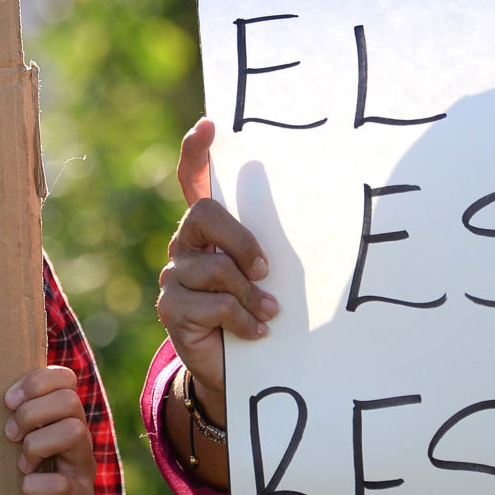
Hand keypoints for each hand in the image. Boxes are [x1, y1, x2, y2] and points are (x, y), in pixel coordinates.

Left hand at [5, 364, 93, 494]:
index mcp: (65, 417)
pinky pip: (63, 484)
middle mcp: (80, 438)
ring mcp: (83, 468)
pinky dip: (37, 485)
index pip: (65, 378)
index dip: (36, 382)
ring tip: (21, 463)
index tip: (8, 401)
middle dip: (32, 414)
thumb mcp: (17, 440)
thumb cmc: (19, 475)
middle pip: (70, 400)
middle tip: (9, 434)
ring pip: (73, 432)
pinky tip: (24, 488)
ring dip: (36, 444)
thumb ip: (10, 414)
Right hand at [154, 118, 277, 422]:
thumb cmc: (261, 310)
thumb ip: (271, 248)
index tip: (209, 125)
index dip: (196, 153)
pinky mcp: (171, 309)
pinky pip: (213, 305)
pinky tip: (256, 332)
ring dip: (250, 295)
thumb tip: (323, 219)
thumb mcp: (268, 275)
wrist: (238, 368)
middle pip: (204, 216)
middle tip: (266, 271)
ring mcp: (174, 276)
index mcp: (209, 230)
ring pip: (216, 269)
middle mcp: (185, 245)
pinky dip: (242, 320)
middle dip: (242, 241)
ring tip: (269, 313)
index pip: (194, 181)